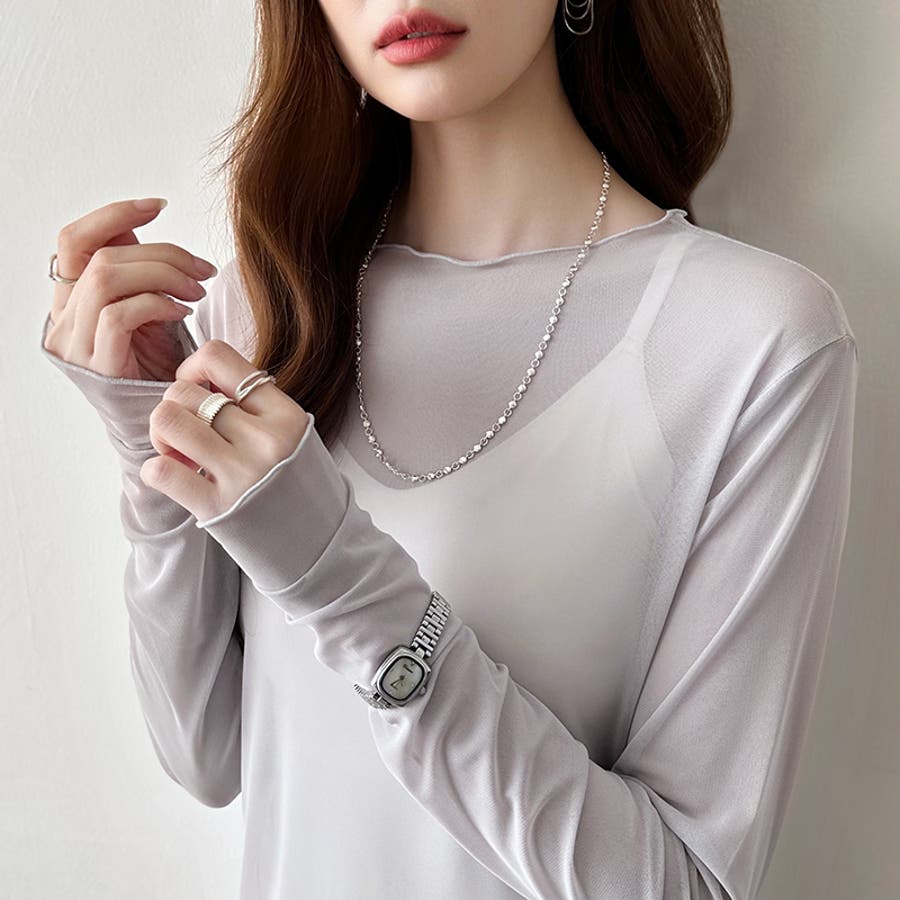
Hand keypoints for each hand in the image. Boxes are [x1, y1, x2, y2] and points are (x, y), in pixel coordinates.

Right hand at [42, 197, 217, 380]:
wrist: (162, 421)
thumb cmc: (156, 366)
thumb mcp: (145, 310)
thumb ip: (134, 274)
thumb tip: (136, 230)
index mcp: (69, 301)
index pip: (73, 240)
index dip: (113, 215)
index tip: (158, 206)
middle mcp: (62, 320)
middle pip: (101, 255)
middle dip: (162, 252)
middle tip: (204, 269)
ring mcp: (74, 344)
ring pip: (107, 278)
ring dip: (163, 274)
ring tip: (198, 289)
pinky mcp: (96, 365)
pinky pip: (119, 314)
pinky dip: (156, 303)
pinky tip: (183, 311)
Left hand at [140, 338, 310, 522]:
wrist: (322, 546)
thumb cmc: (302, 487)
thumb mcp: (294, 434)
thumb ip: (255, 406)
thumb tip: (201, 380)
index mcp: (286, 415)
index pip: (218, 357)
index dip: (192, 368)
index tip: (198, 391)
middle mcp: (265, 440)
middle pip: (184, 392)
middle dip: (174, 408)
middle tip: (188, 432)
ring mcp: (241, 474)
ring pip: (167, 421)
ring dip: (162, 435)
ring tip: (178, 453)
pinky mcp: (217, 509)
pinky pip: (159, 470)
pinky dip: (156, 471)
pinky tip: (176, 478)